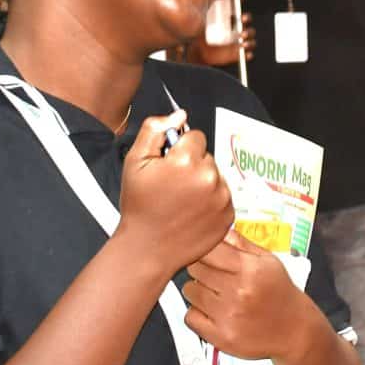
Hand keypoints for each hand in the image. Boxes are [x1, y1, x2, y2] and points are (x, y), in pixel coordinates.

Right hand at [114, 113, 232, 279]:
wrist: (147, 249)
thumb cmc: (139, 207)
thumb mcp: (135, 161)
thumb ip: (155, 130)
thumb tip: (179, 114)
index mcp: (187, 161)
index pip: (194, 136)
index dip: (178, 149)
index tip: (168, 165)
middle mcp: (210, 177)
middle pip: (206, 156)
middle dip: (191, 165)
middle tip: (172, 187)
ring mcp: (222, 198)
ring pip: (216, 176)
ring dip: (202, 183)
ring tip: (181, 201)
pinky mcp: (229, 216)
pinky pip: (223, 196)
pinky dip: (211, 201)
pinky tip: (192, 212)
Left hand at [182, 9, 254, 67]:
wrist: (197, 48)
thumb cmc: (203, 30)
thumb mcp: (206, 16)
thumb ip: (214, 2)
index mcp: (233, 23)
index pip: (246, 19)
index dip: (247, 18)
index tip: (242, 18)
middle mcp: (238, 33)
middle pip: (251, 31)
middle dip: (249, 32)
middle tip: (242, 34)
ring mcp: (237, 45)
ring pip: (251, 43)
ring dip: (250, 43)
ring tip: (243, 44)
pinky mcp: (235, 55)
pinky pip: (246, 55)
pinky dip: (247, 55)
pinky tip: (245, 54)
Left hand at [182, 230, 321, 361]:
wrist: (295, 332)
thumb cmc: (281, 295)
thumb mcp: (269, 262)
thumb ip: (241, 244)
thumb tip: (218, 229)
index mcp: (250, 269)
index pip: (208, 249)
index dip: (205, 250)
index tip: (210, 255)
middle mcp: (238, 291)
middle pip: (195, 268)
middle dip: (202, 269)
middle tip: (216, 276)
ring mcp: (228, 315)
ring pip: (189, 291)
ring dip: (198, 291)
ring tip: (217, 295)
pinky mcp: (220, 336)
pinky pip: (189, 317)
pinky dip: (197, 314)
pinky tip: (213, 312)